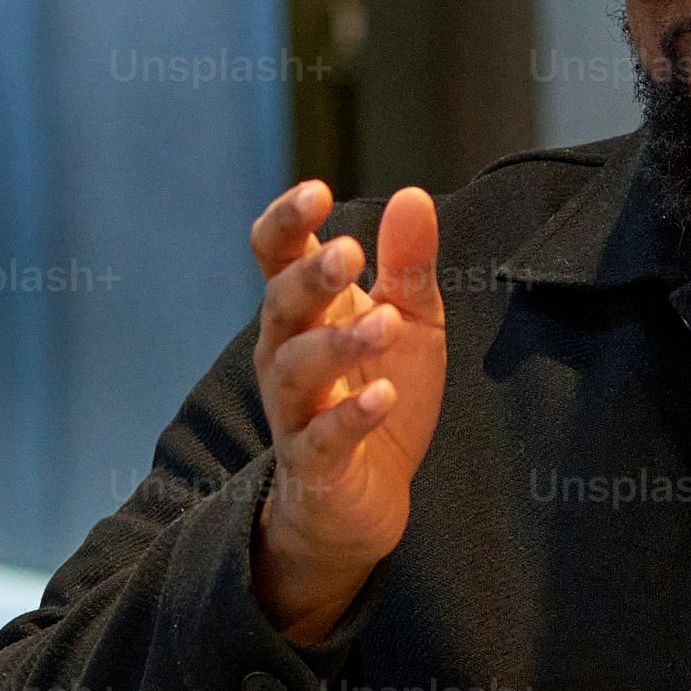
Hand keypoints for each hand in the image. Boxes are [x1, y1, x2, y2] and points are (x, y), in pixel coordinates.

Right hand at [246, 179, 444, 641]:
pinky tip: (381, 396)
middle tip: (348, 251)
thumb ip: (408, 265)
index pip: (276, 254)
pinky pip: (324, 437)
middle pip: (281, 305)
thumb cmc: (378, 393)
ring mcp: (295, 410)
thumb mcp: (409, 323)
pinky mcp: (316, 463)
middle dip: (310, 276)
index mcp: (304, 311)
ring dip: (339, 343)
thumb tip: (414, 194)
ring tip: (385, 323)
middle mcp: (286, 354)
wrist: (365, 499)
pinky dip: (351, 416)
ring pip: (298, 369)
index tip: (316, 191)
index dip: (287, 222)